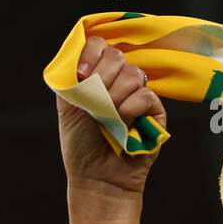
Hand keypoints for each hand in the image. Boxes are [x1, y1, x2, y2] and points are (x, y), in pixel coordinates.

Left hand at [58, 36, 166, 223]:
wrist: (96, 178)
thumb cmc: (81, 148)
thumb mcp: (68, 107)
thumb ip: (73, 76)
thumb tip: (89, 54)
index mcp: (97, 77)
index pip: (99, 45)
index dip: (91, 55)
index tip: (81, 77)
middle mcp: (118, 83)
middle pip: (117, 56)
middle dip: (101, 80)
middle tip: (94, 107)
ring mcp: (137, 96)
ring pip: (132, 74)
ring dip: (115, 99)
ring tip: (108, 121)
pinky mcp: (154, 112)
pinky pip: (145, 95)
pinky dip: (131, 109)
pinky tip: (123, 124)